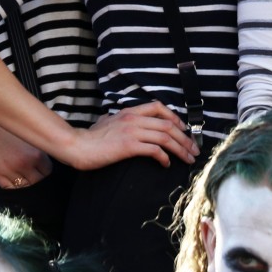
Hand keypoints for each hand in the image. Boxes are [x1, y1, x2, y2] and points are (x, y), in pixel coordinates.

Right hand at [0, 123, 52, 190]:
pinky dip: (13, 187)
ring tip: (22, 175)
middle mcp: (25, 164)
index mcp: (36, 153)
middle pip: (38, 181)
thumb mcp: (29, 135)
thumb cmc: (7, 126)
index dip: (44, 170)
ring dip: (25, 183)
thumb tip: (48, 159)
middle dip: (36, 177)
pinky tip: (12, 179)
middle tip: (31, 172)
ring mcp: (11, 170)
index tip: (40, 168)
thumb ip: (39, 149)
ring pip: (25, 187)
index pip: (47, 171)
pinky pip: (10, 189)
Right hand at [73, 101, 198, 169]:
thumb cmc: (91, 137)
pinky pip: (154, 150)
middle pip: (168, 125)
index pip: (158, 107)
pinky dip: (164, 157)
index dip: (174, 117)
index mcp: (129, 111)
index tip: (183, 129)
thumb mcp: (106, 121)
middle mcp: (133, 119)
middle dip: (185, 138)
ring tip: (187, 159)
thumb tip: (118, 120)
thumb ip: (116, 119)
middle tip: (193, 150)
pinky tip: (166, 164)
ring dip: (180, 149)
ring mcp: (132, 132)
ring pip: (165, 137)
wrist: (78, 146)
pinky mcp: (129, 146)